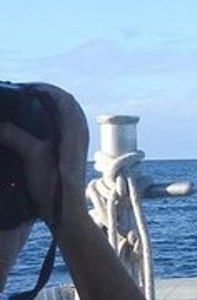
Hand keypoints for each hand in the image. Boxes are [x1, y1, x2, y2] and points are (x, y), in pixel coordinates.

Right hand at [0, 84, 88, 224]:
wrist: (66, 212)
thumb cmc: (55, 184)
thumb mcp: (32, 154)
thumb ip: (14, 134)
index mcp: (75, 128)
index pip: (62, 97)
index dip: (43, 88)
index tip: (24, 87)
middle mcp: (79, 132)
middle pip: (63, 104)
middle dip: (43, 96)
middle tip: (21, 94)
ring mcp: (76, 142)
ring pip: (62, 116)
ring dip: (45, 108)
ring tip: (23, 107)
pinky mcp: (70, 152)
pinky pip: (60, 128)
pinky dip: (46, 121)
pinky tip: (30, 128)